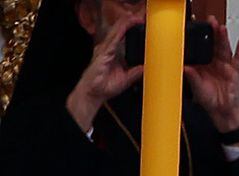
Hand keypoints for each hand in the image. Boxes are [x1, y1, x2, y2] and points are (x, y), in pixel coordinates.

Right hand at [66, 15, 144, 131]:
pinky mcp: (103, 53)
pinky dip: (121, 30)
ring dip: (127, 23)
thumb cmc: (104, 87)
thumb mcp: (126, 80)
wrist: (92, 94)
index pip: (123, 37)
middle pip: (120, 31)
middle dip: (130, 23)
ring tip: (137, 17)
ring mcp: (105, 50)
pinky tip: (127, 24)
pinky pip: (114, 38)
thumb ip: (135, 73)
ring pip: (117, 31)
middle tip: (142, 17)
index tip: (142, 25)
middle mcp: (108, 49)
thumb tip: (145, 68)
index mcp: (113, 54)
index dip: (131, 29)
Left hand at [185, 16, 238, 133]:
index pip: (200, 49)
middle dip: (212, 32)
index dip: (198, 39)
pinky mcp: (234, 71)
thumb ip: (193, 78)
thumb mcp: (198, 89)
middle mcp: (213, 63)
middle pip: (213, 45)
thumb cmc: (210, 101)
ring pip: (224, 48)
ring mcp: (224, 66)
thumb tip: (186, 69)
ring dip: (223, 38)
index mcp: (202, 66)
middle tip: (210, 22)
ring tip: (221, 28)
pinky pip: (238, 59)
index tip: (195, 31)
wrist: (223, 112)